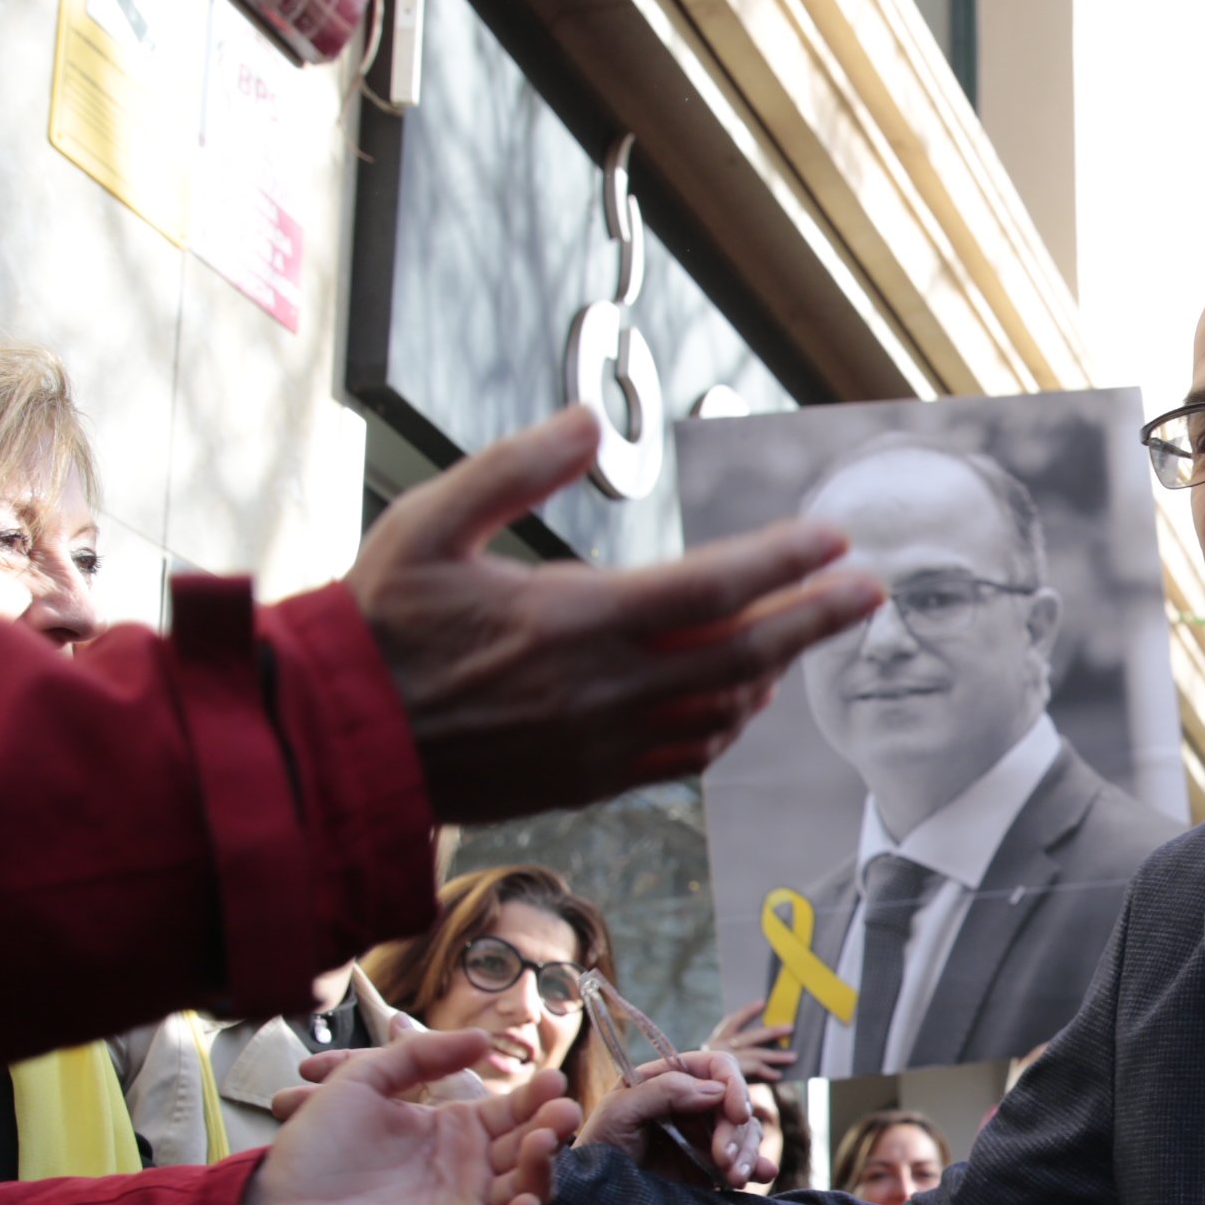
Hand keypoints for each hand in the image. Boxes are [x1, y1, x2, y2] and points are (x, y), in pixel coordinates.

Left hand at [241, 1030, 578, 1204]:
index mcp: (453, 1130)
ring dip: (546, 1170)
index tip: (552, 1079)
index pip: (513, 1110)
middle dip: (552, 1128)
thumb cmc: (315, 1146)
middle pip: (530, 1148)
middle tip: (561, 1111)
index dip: (536, 1096)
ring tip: (542, 1146)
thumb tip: (483, 1038)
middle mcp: (469, 1171)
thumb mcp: (363, 1080)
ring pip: (530, 1191)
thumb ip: (420, 1054)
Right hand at [349, 407, 886, 819]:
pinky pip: (684, 759)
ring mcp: (600, 745)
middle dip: (815, 620)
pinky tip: (737, 700)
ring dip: (772, 673)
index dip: (785, 562)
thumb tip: (589, 422)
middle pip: (744, 655)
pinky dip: (726, 728)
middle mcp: (603, 690)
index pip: (713, 587)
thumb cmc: (377, 627)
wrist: (332, 744)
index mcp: (575, 620)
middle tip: (871, 592)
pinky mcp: (587, 782)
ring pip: (722, 715)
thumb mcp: (429, 521)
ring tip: (804, 636)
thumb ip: (514, 467)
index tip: (835, 540)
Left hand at [582, 1050, 763, 1191]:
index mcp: (669, 1079)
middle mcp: (691, 1103)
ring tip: (734, 1179)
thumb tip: (715, 1090)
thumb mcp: (619, 1112)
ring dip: (748, 1152)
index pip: (715, 1066)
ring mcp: (703, 1135)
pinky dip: (757, 1165)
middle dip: (737, 1131)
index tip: (737, 1113)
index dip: (733, 1084)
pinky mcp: (711, 1166)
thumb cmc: (598, 1148)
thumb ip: (662, 1091)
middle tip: (724, 1160)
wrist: (596, 1200)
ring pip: (746, 1130)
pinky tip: (761, 1174)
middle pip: (736, 1102)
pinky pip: (745, 1158)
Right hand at [701, 1006, 799, 1086]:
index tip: (762, 1002)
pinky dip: (766, 1073)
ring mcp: (721, 1062)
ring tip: (793, 1057)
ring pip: (754, 1056)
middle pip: (749, 1038)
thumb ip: (731, 1056)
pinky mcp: (726, 1076)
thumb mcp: (712, 1062)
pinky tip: (778, 1075)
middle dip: (771, 1032)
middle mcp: (716, 1048)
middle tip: (791, 1027)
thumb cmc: (697, 1080)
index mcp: (714, 1041)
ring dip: (776, 1057)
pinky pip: (753, 1074)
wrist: (677, 1091)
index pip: (732, 1022)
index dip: (747, 1012)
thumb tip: (760, 1052)